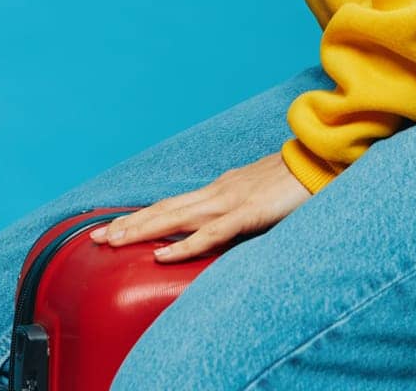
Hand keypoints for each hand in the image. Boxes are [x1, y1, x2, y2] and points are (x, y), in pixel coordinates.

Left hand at [88, 151, 312, 262]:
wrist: (320, 161)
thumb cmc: (293, 181)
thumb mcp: (259, 196)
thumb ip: (238, 209)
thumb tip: (222, 223)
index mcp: (220, 189)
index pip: (173, 205)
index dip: (143, 216)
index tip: (114, 228)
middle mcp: (218, 192)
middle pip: (164, 210)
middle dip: (129, 224)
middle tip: (96, 238)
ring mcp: (230, 201)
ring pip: (176, 218)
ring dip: (142, 231)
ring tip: (113, 242)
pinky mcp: (247, 213)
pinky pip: (209, 234)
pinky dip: (182, 246)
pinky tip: (161, 255)